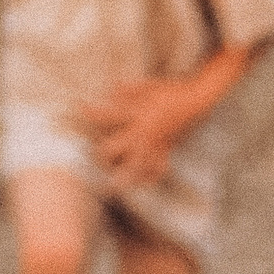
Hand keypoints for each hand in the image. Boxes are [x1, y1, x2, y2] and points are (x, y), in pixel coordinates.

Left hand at [80, 77, 200, 187]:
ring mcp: (153, 146)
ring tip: (110, 188)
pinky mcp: (165, 152)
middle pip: (112, 150)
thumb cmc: (169, 90)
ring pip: (133, 168)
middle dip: (101, 153)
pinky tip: (140, 184)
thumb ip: (126, 91)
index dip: (89, 112)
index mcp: (135, 115)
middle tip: (96, 154)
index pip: (105, 116)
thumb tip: (109, 91)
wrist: (194, 101)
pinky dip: (149, 179)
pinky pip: (157, 171)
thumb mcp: (146, 85)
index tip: (79, 108)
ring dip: (122, 178)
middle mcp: (141, 134)